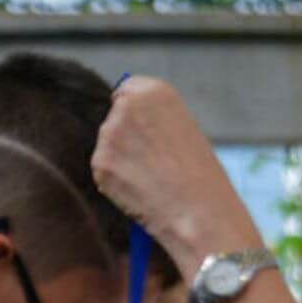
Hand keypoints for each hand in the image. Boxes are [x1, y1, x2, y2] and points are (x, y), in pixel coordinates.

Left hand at [93, 77, 263, 279]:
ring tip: (152, 181)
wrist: (199, 212)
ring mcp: (110, 135)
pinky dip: (116, 184)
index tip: (143, 132)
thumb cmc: (201, 177)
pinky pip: (103, 172)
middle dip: (125, 140)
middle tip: (151, 165)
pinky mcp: (100, 163)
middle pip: (113, 119)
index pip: (126, 91)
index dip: (134, 114)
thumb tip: (127, 130)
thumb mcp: (184, 131)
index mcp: (154, 91)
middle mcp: (127, 106)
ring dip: (121, 163)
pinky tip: (140, 193)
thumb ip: (153, 121)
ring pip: (107, 147)